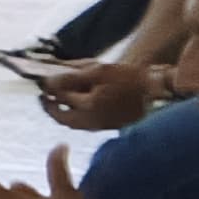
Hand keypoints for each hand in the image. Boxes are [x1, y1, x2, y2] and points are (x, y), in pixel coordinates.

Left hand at [36, 60, 156, 132]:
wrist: (158, 91)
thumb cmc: (130, 78)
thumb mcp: (98, 71)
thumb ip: (71, 77)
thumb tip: (48, 82)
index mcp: (87, 107)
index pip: (58, 98)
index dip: (47, 88)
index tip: (40, 80)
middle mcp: (91, 121)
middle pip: (61, 118)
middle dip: (49, 107)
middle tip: (43, 96)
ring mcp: (100, 126)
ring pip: (72, 123)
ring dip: (61, 112)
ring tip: (55, 100)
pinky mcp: (109, 127)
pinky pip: (84, 124)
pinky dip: (75, 115)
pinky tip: (77, 104)